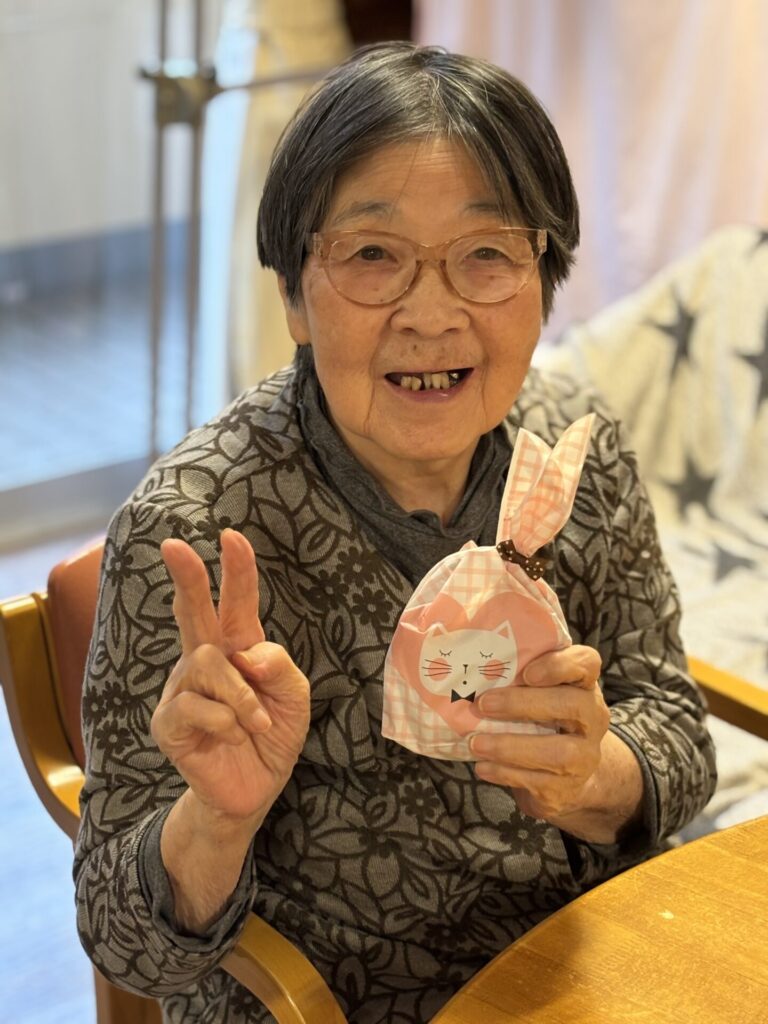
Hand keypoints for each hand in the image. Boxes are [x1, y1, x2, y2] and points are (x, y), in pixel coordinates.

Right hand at [151, 529, 309, 823]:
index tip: (231, 536)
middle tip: (174, 545)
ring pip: (206, 662)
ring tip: (257, 722)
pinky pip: (195, 705)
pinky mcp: (169, 721)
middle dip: (187, 577)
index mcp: (238, 648)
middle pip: (193, 612)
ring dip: (240, 694)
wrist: (254, 790)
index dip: (236, 570)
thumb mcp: (295, 699)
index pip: (236, 603)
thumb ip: (280, 668)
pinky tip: (232, 735)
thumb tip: (248, 654)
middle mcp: (206, 660)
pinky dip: (225, 719)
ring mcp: (183, 689)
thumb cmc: (273, 735)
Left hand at [471, 645, 610, 822]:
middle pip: (571, 705)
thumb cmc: (543, 719)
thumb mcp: (539, 693)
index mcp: (584, 685)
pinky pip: (539, 782)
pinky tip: (483, 766)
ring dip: (510, 746)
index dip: (560, 665)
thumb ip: (518, 676)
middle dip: (523, 704)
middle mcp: (593, 718)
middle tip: (483, 704)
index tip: (528, 673)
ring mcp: (585, 756)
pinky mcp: (567, 788)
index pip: (587, 663)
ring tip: (475, 742)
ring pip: (558, 752)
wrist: (567, 776)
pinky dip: (506, 773)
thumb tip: (469, 665)